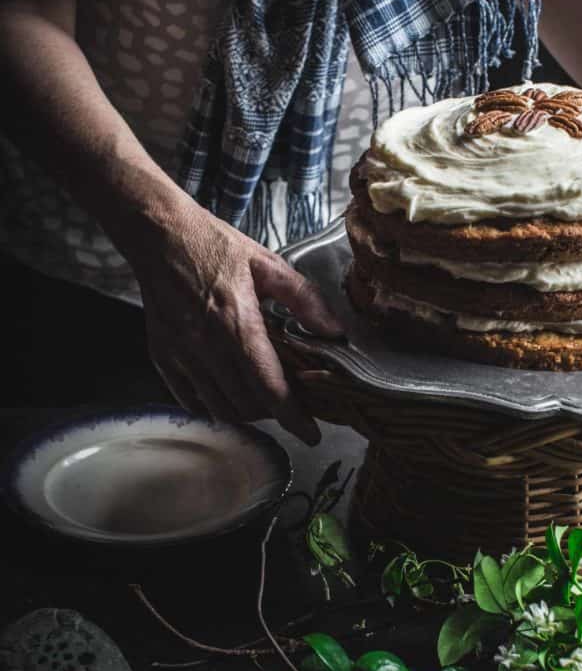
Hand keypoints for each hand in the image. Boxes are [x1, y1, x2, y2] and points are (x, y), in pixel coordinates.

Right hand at [127, 199, 342, 443]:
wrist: (159, 236)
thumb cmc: (213, 246)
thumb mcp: (268, 264)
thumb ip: (304, 299)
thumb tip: (333, 331)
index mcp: (236, 323)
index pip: (269, 386)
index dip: (293, 416)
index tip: (310, 433)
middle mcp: (206, 346)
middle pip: (247, 404)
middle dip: (274, 413)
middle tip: (292, 401)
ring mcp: (181, 354)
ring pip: (219, 407)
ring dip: (247, 412)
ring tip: (264, 399)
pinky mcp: (163, 356)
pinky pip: (190, 399)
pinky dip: (214, 405)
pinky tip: (229, 392)